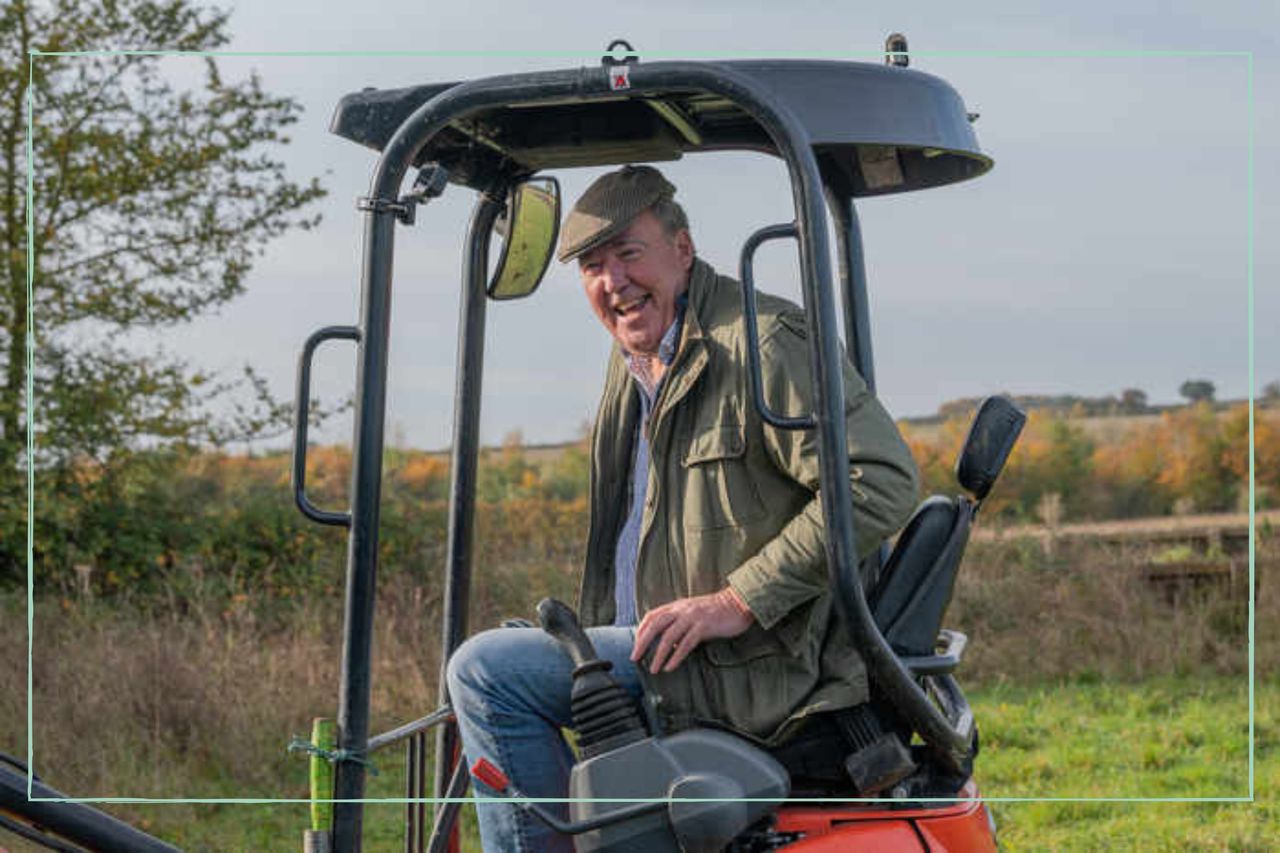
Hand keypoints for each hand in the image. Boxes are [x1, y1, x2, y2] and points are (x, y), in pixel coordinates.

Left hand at [631, 588, 754, 673]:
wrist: (738, 603)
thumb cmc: (717, 611)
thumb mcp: (694, 612)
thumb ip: (680, 623)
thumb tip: (668, 644)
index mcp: (678, 606)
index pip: (652, 616)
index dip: (641, 630)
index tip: (635, 645)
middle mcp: (682, 610)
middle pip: (655, 626)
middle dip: (642, 643)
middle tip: (635, 658)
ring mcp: (692, 617)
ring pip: (669, 637)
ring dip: (659, 655)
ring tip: (654, 669)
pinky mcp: (704, 627)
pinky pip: (686, 644)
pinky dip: (676, 657)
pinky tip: (670, 667)